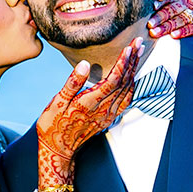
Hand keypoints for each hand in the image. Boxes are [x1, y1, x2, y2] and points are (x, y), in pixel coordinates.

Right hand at [36, 39, 141, 176]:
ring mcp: (108, 115)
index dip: (122, 63)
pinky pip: (126, 100)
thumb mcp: (56, 103)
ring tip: (139, 53)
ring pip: (127, 89)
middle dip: (133, 61)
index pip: (113, 80)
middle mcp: (103, 110)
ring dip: (134, 70)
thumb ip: (71, 83)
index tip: (129, 47)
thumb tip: (83, 64)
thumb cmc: (54, 125)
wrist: (58, 149)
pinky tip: (132, 76)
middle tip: (138, 42)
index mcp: (90, 103)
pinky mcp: (109, 118)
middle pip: (124, 82)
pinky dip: (132, 85)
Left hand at [147, 0, 192, 38]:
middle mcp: (192, 5)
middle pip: (176, 8)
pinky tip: (175, 35)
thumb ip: (161, 15)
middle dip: (162, 17)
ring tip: (157, 32)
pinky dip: (185, 31)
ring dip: (170, 26)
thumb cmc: (182, 35)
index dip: (162, 2)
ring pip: (185, 17)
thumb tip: (151, 7)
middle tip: (150, 25)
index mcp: (182, 2)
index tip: (153, 7)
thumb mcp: (170, 24)